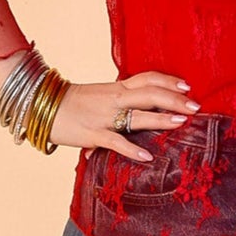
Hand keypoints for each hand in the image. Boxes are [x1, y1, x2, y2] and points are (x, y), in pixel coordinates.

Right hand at [49, 69, 200, 160]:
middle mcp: (113, 98)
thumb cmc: (71, 104)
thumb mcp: (99, 96)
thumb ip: (119, 100)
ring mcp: (104, 116)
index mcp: (116, 88)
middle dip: (175, 99)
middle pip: (150, 93)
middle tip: (195, 106)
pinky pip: (116, 142)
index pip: (147, 78)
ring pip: (138, 115)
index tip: (188, 85)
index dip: (168, 80)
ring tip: (181, 122)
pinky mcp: (92, 134)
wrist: (41, 105)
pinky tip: (147, 157)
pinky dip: (132, 149)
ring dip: (161, 119)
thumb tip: (138, 112)